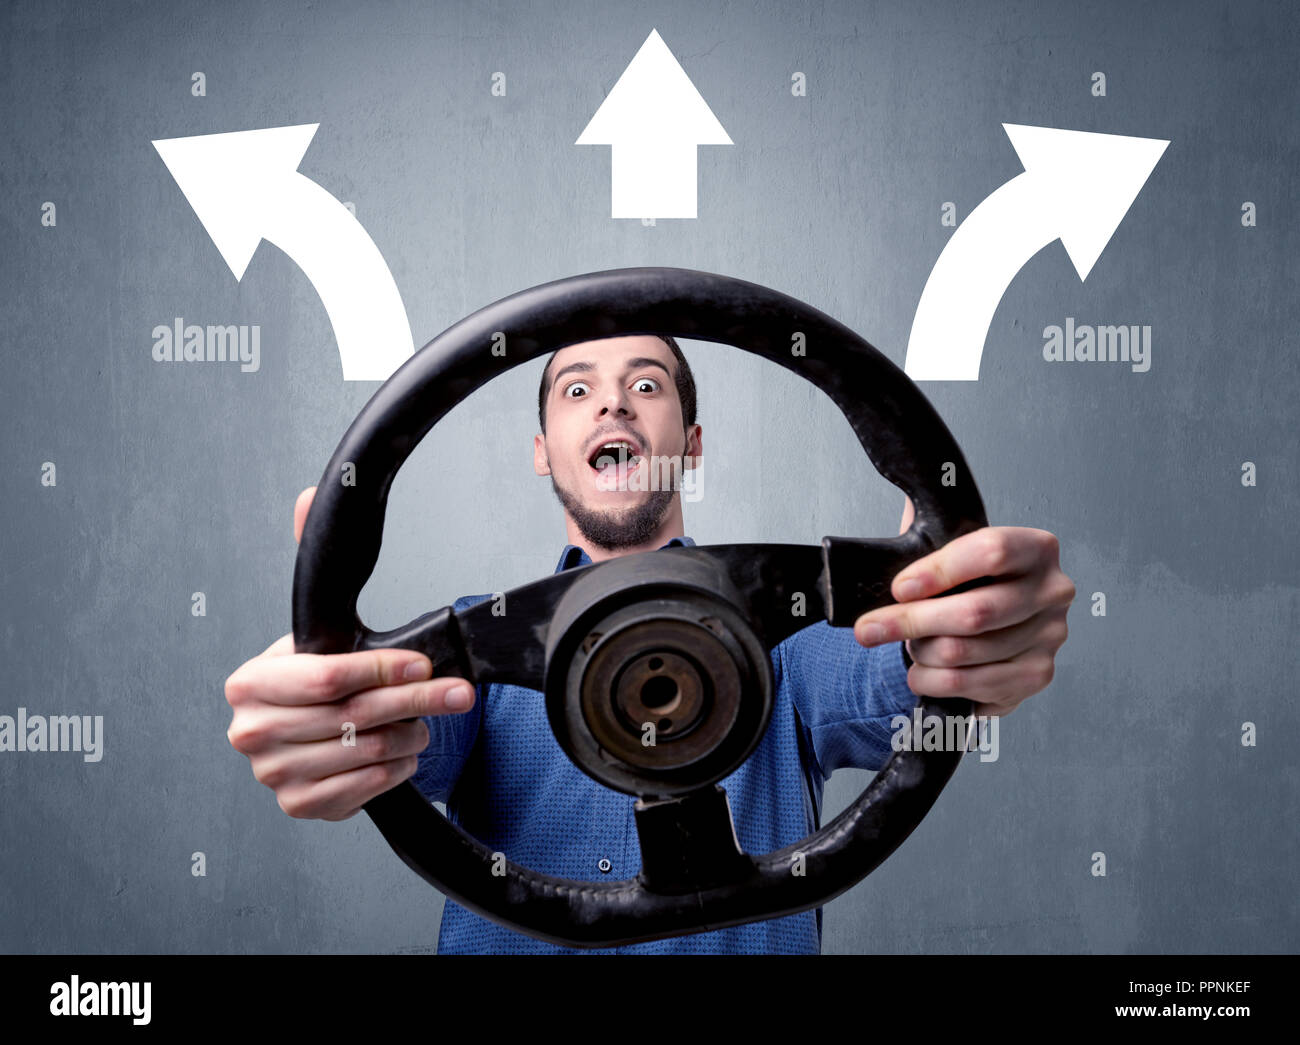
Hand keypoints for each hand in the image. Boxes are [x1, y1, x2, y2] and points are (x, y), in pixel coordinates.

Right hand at [224, 486, 475, 820]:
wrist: (308, 732)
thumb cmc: (317, 673)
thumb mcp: (316, 622)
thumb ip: (311, 560)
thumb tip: (312, 492)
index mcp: (250, 683)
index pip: (326, 677)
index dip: (383, 669)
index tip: (425, 660)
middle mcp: (251, 732)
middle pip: (355, 717)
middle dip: (416, 700)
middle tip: (460, 692)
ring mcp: (273, 775)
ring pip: (368, 752)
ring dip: (412, 734)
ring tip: (430, 717)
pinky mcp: (301, 807)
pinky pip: (368, 788)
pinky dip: (400, 767)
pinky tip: (407, 748)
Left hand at [853, 524, 1074, 717]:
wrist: (990, 623)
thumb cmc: (966, 582)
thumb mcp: (947, 544)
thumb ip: (926, 527)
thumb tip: (902, 505)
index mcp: (1036, 548)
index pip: (990, 552)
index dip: (938, 571)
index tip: (899, 588)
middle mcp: (1051, 591)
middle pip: (975, 612)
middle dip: (911, 623)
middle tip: (870, 628)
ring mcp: (1050, 637)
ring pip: (964, 653)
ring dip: (920, 654)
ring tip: (908, 646)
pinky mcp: (1036, 675)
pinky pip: (969, 686)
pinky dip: (932, 682)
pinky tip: (923, 672)